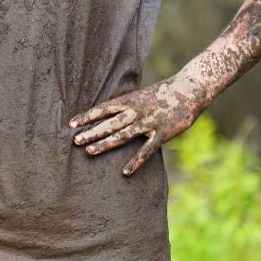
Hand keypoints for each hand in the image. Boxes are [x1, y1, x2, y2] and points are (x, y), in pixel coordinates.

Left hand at [69, 73, 208, 175]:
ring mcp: (148, 122)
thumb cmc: (165, 92)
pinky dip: (135, 162)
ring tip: (89, 151)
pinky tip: (125, 172)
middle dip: (91, 131)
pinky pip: (146, 150)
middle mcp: (136, 111)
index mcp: (130, 100)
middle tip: (74, 141)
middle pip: (109, 123)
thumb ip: (129, 105)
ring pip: (122, 135)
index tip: (71, 123)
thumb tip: (114, 113)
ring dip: (105, 143)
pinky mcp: (161, 133)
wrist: (189, 88)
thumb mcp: (143, 94)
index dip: (87, 116)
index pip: (103, 108)